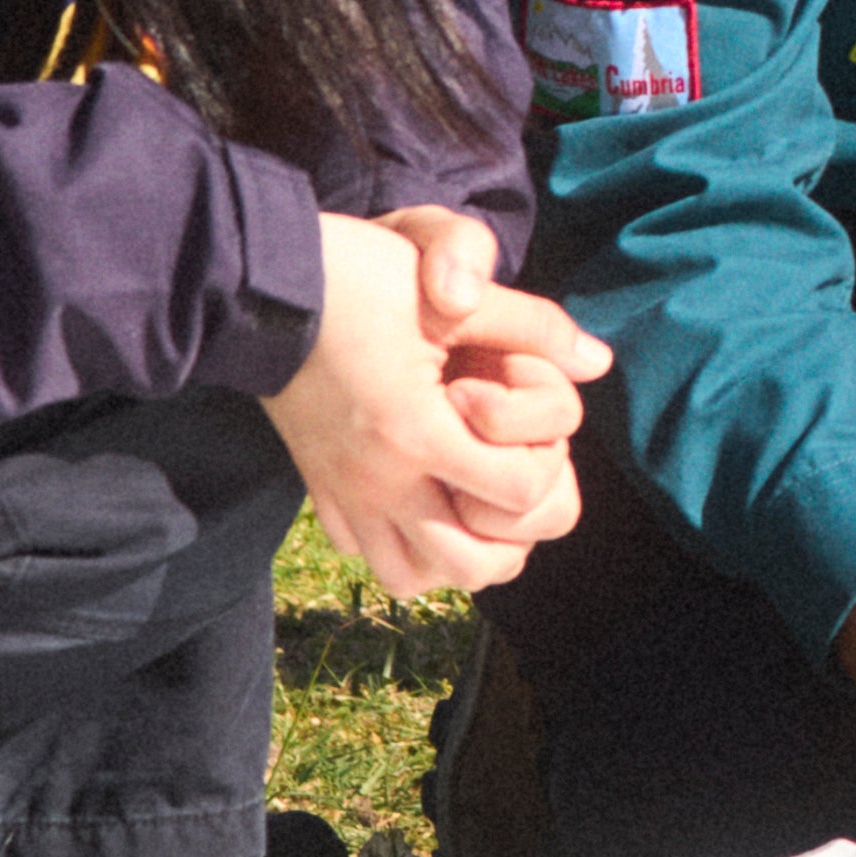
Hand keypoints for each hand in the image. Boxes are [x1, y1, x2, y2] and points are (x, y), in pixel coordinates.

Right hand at [261, 213, 598, 598]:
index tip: (513, 411)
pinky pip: (368, 555)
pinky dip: (406, 545)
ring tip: (473, 498)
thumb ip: (533, 326)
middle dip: (513, 529)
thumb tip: (599, 360)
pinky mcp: (320, 493)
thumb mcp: (454, 291)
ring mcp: (344, 496)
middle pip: (474, 566)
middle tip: (509, 471)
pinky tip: (423, 499)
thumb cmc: (359, 278)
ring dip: (458, 552)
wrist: (257, 284)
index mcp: (416, 433)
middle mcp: (379, 483)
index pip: (518, 492)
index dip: (538, 454)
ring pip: (414, 578)